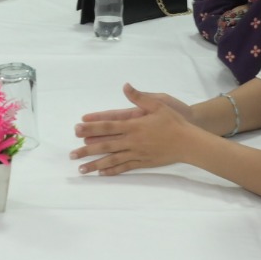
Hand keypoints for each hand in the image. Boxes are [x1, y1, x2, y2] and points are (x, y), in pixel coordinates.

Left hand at [71, 85, 199, 175]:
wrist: (189, 142)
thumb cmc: (174, 121)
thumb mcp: (158, 104)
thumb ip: (139, 97)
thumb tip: (126, 86)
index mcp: (133, 125)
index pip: (107, 126)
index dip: (91, 128)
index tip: (77, 130)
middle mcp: (132, 140)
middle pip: (105, 145)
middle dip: (87, 150)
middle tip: (72, 154)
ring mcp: (137, 153)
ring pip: (112, 159)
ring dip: (95, 164)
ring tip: (81, 169)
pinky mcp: (143, 162)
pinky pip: (125, 167)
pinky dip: (112, 170)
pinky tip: (102, 173)